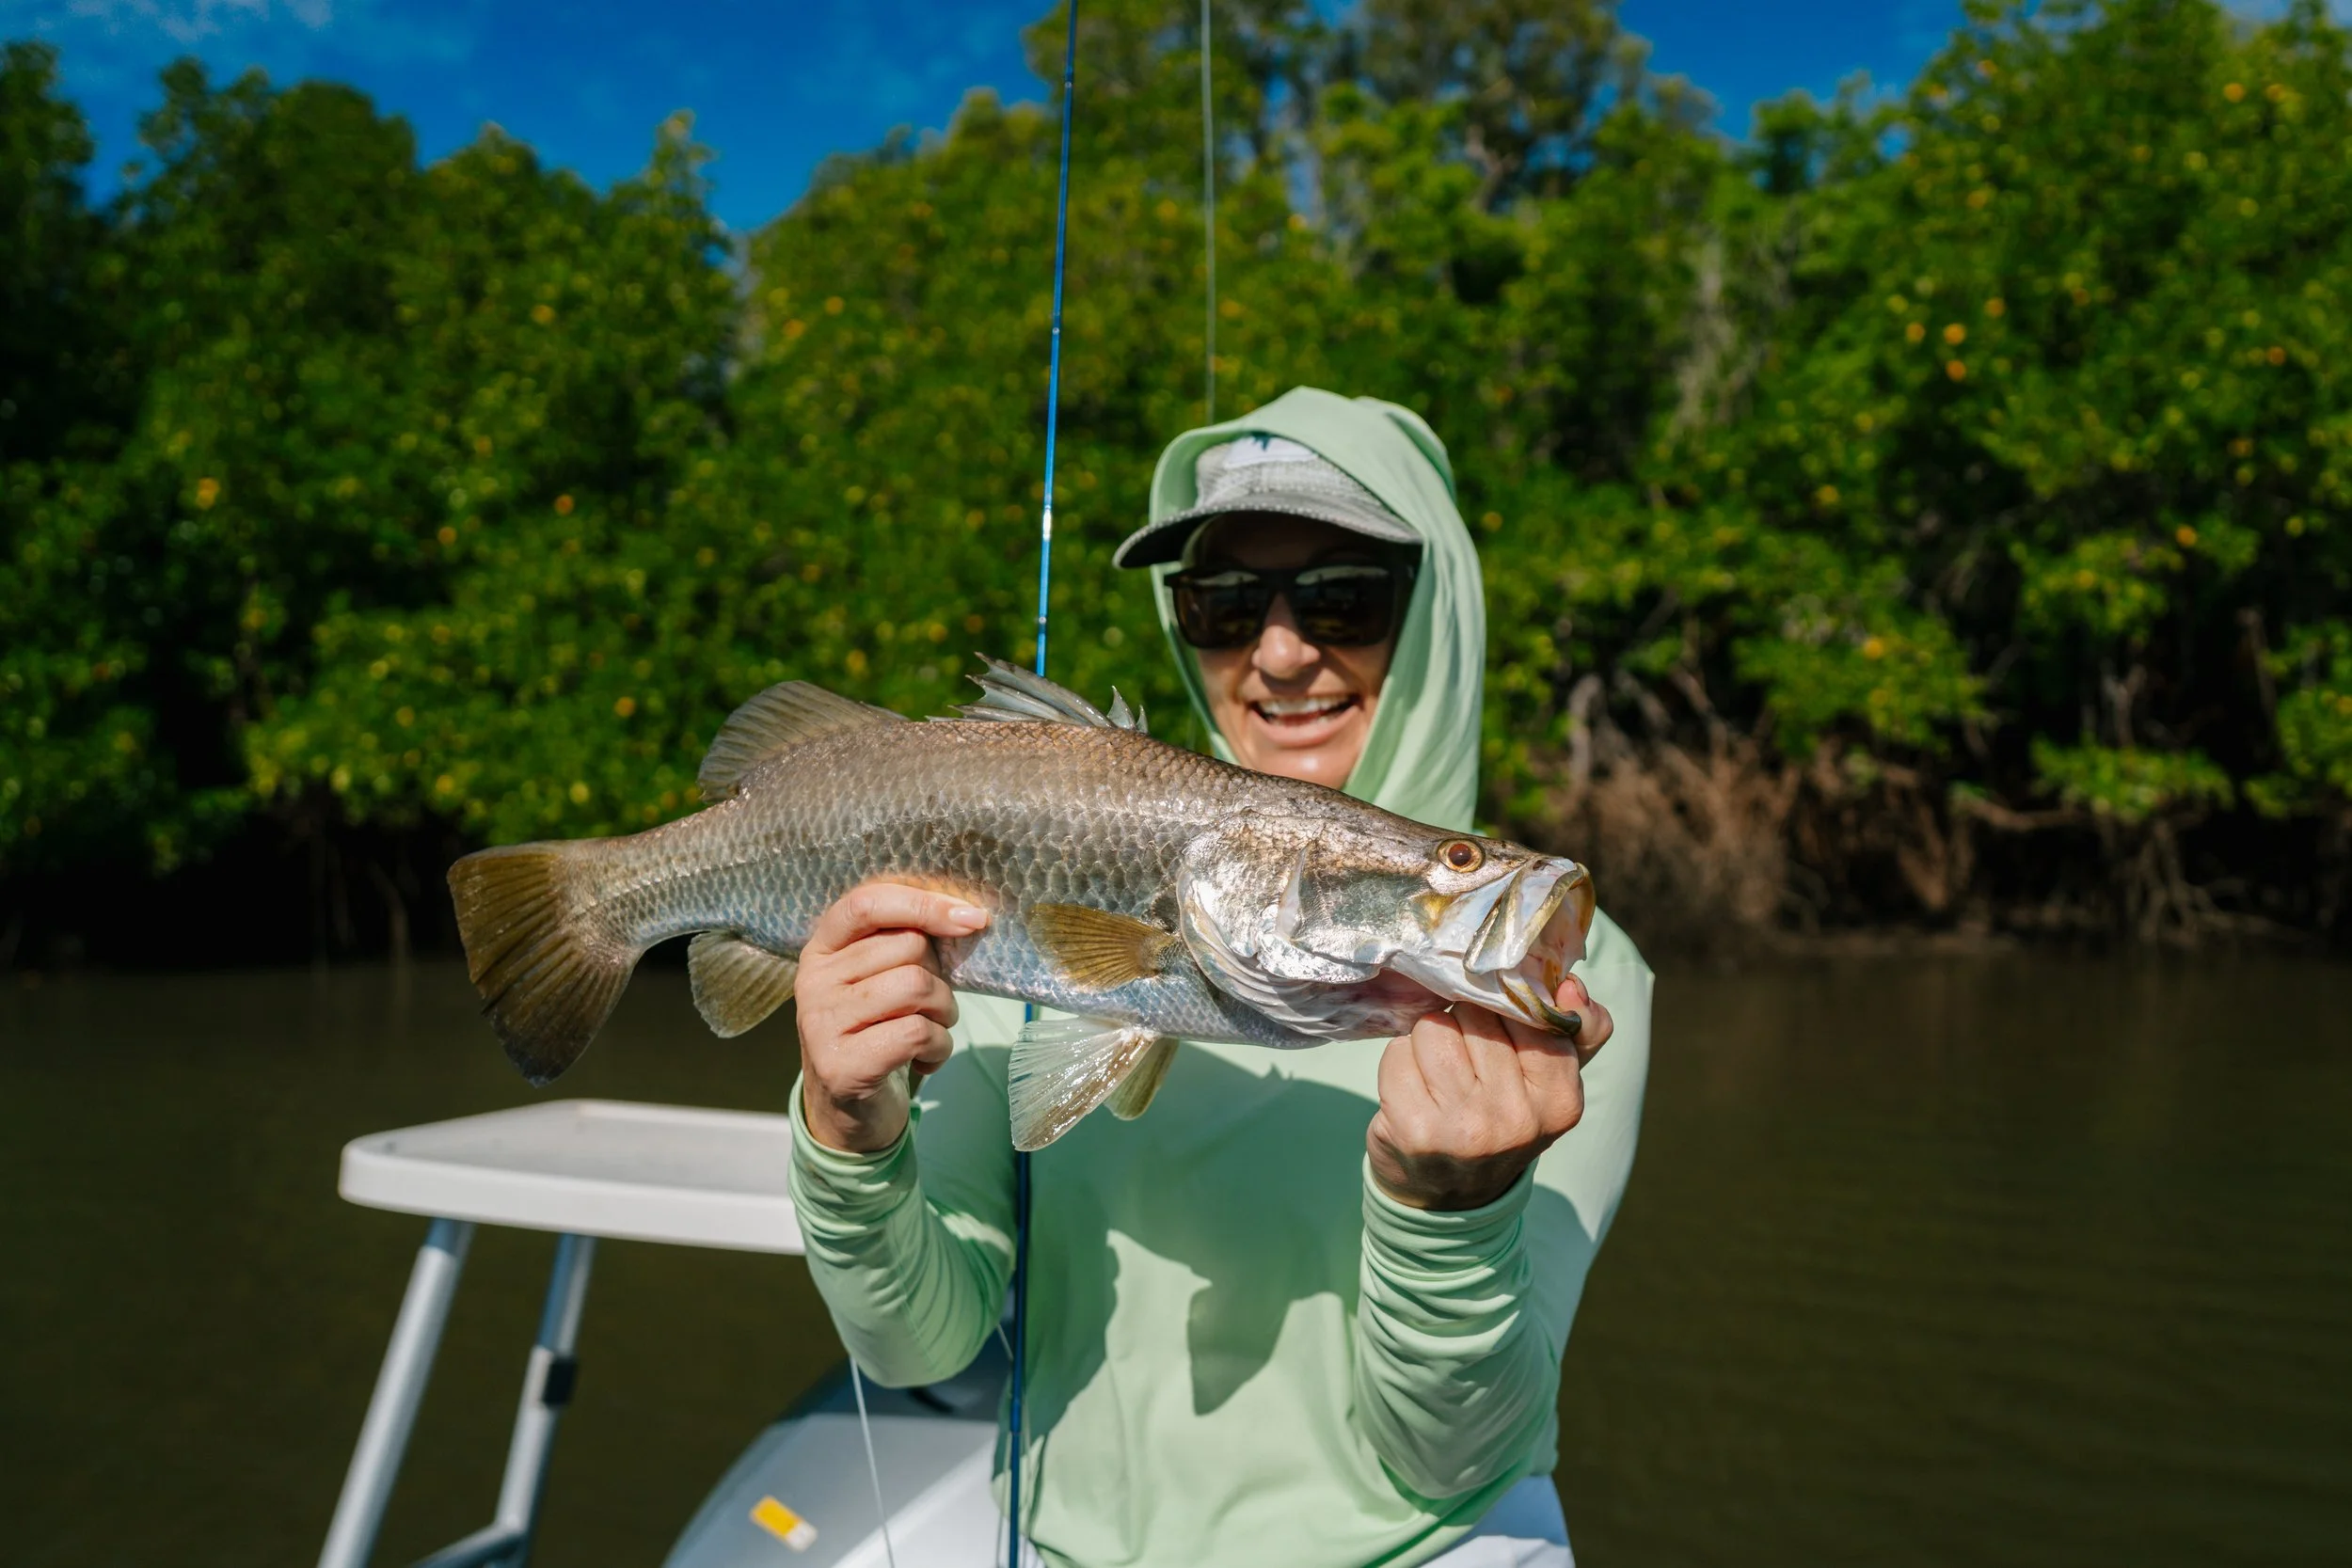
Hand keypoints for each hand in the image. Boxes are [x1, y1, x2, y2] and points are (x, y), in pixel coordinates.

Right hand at [796, 882, 988, 1152]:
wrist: (848, 1110)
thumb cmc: (878, 1032)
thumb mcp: (881, 979)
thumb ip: (906, 944)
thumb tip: (968, 917)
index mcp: (822, 948)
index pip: (867, 903)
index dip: (923, 904)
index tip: (971, 918)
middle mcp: (812, 980)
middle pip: (907, 947)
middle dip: (941, 977)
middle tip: (932, 1007)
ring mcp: (821, 1023)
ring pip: (916, 987)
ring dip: (945, 1012)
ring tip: (933, 1031)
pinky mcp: (840, 1066)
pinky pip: (917, 1034)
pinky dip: (940, 1047)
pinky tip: (925, 1060)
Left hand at [1366, 975, 1612, 1210]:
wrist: (1449, 1198)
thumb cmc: (1501, 1120)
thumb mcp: (1553, 1081)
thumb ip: (1581, 1028)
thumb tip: (1570, 986)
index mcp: (1561, 1100)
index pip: (1527, 1010)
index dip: (1503, 1010)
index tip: (1498, 1033)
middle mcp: (1517, 1118)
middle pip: (1475, 1013)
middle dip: (1462, 1023)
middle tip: (1465, 1062)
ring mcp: (1466, 1128)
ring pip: (1433, 1027)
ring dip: (1427, 1040)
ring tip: (1437, 1074)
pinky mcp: (1416, 1131)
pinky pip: (1397, 1053)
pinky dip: (1399, 1062)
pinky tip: (1411, 1091)